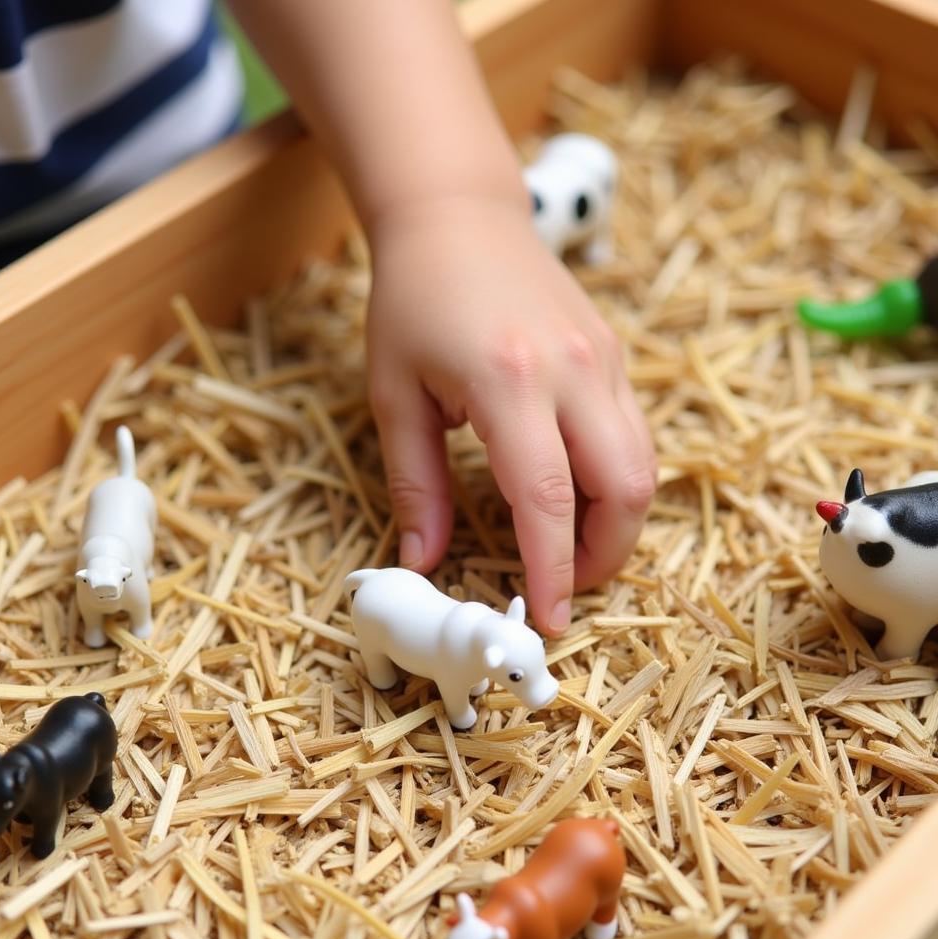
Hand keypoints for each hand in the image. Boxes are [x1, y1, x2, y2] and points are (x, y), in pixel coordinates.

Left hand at [366, 194, 655, 634]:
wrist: (457, 217)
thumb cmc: (412, 301)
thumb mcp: (395, 394)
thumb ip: (414, 483)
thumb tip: (424, 560)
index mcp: (508, 382)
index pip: (548, 499)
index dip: (553, 569)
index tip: (549, 619)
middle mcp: (573, 371)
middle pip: (626, 489)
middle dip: (605, 556)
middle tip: (562, 585)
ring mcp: (605, 360)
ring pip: (644, 465)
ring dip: (618, 522)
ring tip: (568, 547)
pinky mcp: (615, 354)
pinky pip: (634, 434)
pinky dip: (618, 480)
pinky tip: (576, 493)